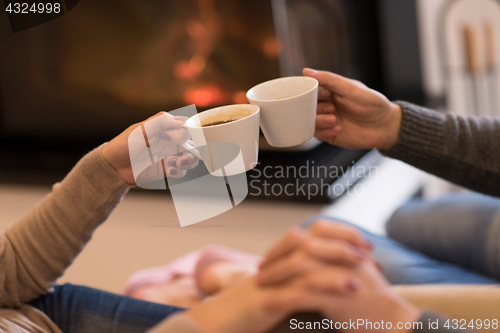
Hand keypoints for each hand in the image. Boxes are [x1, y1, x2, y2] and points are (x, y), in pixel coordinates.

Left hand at [102, 112, 198, 184]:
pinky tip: (170, 171)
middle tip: (181, 156)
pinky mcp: (167, 170)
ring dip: (188, 161)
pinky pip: (181, 171)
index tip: (169, 137)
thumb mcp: (140, 129)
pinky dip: (180, 171)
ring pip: (191, 158)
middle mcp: (170, 142)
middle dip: (192, 150)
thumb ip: (160, 121)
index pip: (186, 127)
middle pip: (193, 143)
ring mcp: (169, 156)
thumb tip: (181, 120)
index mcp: (165, 128)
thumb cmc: (124, 144)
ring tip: (176, 164)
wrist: (113, 167)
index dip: (184, 132)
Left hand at [257, 221, 421, 332]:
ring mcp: (340, 275)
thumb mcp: (360, 269)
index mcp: (348, 247)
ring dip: (274, 274)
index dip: (291, 240)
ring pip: (298, 266)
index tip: (274, 253)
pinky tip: (266, 303)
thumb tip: (317, 249)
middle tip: (261, 267)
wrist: (393, 321)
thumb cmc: (375, 299)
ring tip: (259, 283)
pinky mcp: (336, 298)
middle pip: (302, 244)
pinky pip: (300, 294)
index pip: (314, 231)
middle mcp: (344, 257)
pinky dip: (280, 298)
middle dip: (277, 254)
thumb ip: (341, 255)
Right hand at [303, 68, 401, 150]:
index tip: (321, 94)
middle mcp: (325, 105)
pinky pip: (317, 134)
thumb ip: (329, 79)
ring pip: (310, 121)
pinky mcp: (329, 135)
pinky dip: (325, 131)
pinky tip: (338, 129)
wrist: (385, 126)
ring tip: (334, 120)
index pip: (309, 90)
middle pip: (306, 107)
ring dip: (319, 121)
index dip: (309, 93)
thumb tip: (306, 71)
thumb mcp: (351, 89)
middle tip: (331, 108)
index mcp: (329, 91)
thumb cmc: (372, 103)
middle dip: (316, 108)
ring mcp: (327, 120)